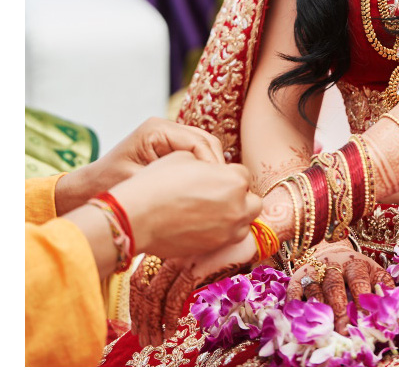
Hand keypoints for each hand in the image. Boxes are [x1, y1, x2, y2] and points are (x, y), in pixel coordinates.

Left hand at [55, 117, 224, 212]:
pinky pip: (194, 155)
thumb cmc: (107, 187)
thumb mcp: (139, 184)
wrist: (89, 189)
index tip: (218, 189)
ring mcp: (168, 135)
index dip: (211, 165)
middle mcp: (165, 127)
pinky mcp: (168, 147)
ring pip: (203, 148)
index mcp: (157, 129)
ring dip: (210, 169)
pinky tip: (204, 190)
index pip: (198, 142)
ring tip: (215, 193)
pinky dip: (201, 170)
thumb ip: (171, 181)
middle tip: (221, 192)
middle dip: (215, 166)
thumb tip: (205, 186)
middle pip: (205, 141)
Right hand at [112, 152, 260, 257]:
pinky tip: (202, 224)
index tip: (213, 176)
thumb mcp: (186, 158)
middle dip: (240, 196)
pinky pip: (228, 239)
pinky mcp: (213, 248)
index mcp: (233, 180)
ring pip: (244, 223)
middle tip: (219, 194)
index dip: (227, 174)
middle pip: (253, 201)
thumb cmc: (158, 181)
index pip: (242, 174)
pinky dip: (222, 231)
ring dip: (235, 215)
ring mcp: (227, 232)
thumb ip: (209, 164)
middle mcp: (236, 207)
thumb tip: (216, 170)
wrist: (137, 216)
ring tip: (213, 211)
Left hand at [130, 232, 258, 346]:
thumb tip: (160, 298)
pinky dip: (169, 319)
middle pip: (141, 287)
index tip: (135, 323)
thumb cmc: (221, 245)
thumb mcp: (193, 253)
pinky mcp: (194, 266)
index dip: (134, 304)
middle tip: (141, 337)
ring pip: (154, 295)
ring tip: (154, 341)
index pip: (137, 278)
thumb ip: (175, 267)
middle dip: (140, 317)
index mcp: (164, 245)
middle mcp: (167, 248)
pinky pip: (174, 297)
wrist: (249, 233)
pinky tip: (171, 331)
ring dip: (152, 323)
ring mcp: (179, 256)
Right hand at [286, 240, 393, 332]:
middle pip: (335, 286)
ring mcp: (314, 270)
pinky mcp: (297, 277)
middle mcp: (333, 264)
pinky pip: (294, 291)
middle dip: (339, 309)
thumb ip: (384, 289)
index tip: (364, 320)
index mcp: (356, 264)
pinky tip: (299, 319)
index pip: (359, 281)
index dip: (361, 299)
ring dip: (318, 310)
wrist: (332, 253)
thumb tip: (396, 310)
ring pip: (314, 289)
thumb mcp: (374, 274)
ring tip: (323, 329)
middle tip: (343, 331)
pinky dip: (295, 305)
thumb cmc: (358, 272)